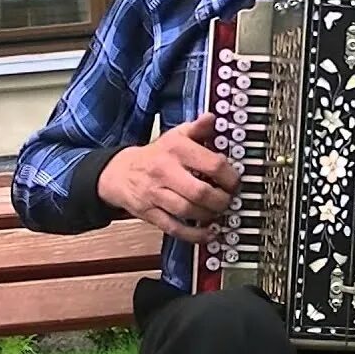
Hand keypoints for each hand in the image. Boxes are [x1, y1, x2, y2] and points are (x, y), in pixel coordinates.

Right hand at [97, 113, 239, 242]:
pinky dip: (194, 234)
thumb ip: (196, 128)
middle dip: (221, 200)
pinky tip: (208, 233)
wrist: (119, 172)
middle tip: (228, 200)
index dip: (230, 177)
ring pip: (188, 211)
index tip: (235, 182)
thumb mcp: (175, 136)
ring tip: (218, 212)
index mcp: (176, 149)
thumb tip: (212, 118)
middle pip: (200, 192)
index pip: (212, 165)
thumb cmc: (154, 156)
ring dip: (209, 215)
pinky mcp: (150, 213)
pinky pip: (174, 228)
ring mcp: (156, 194)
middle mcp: (165, 171)